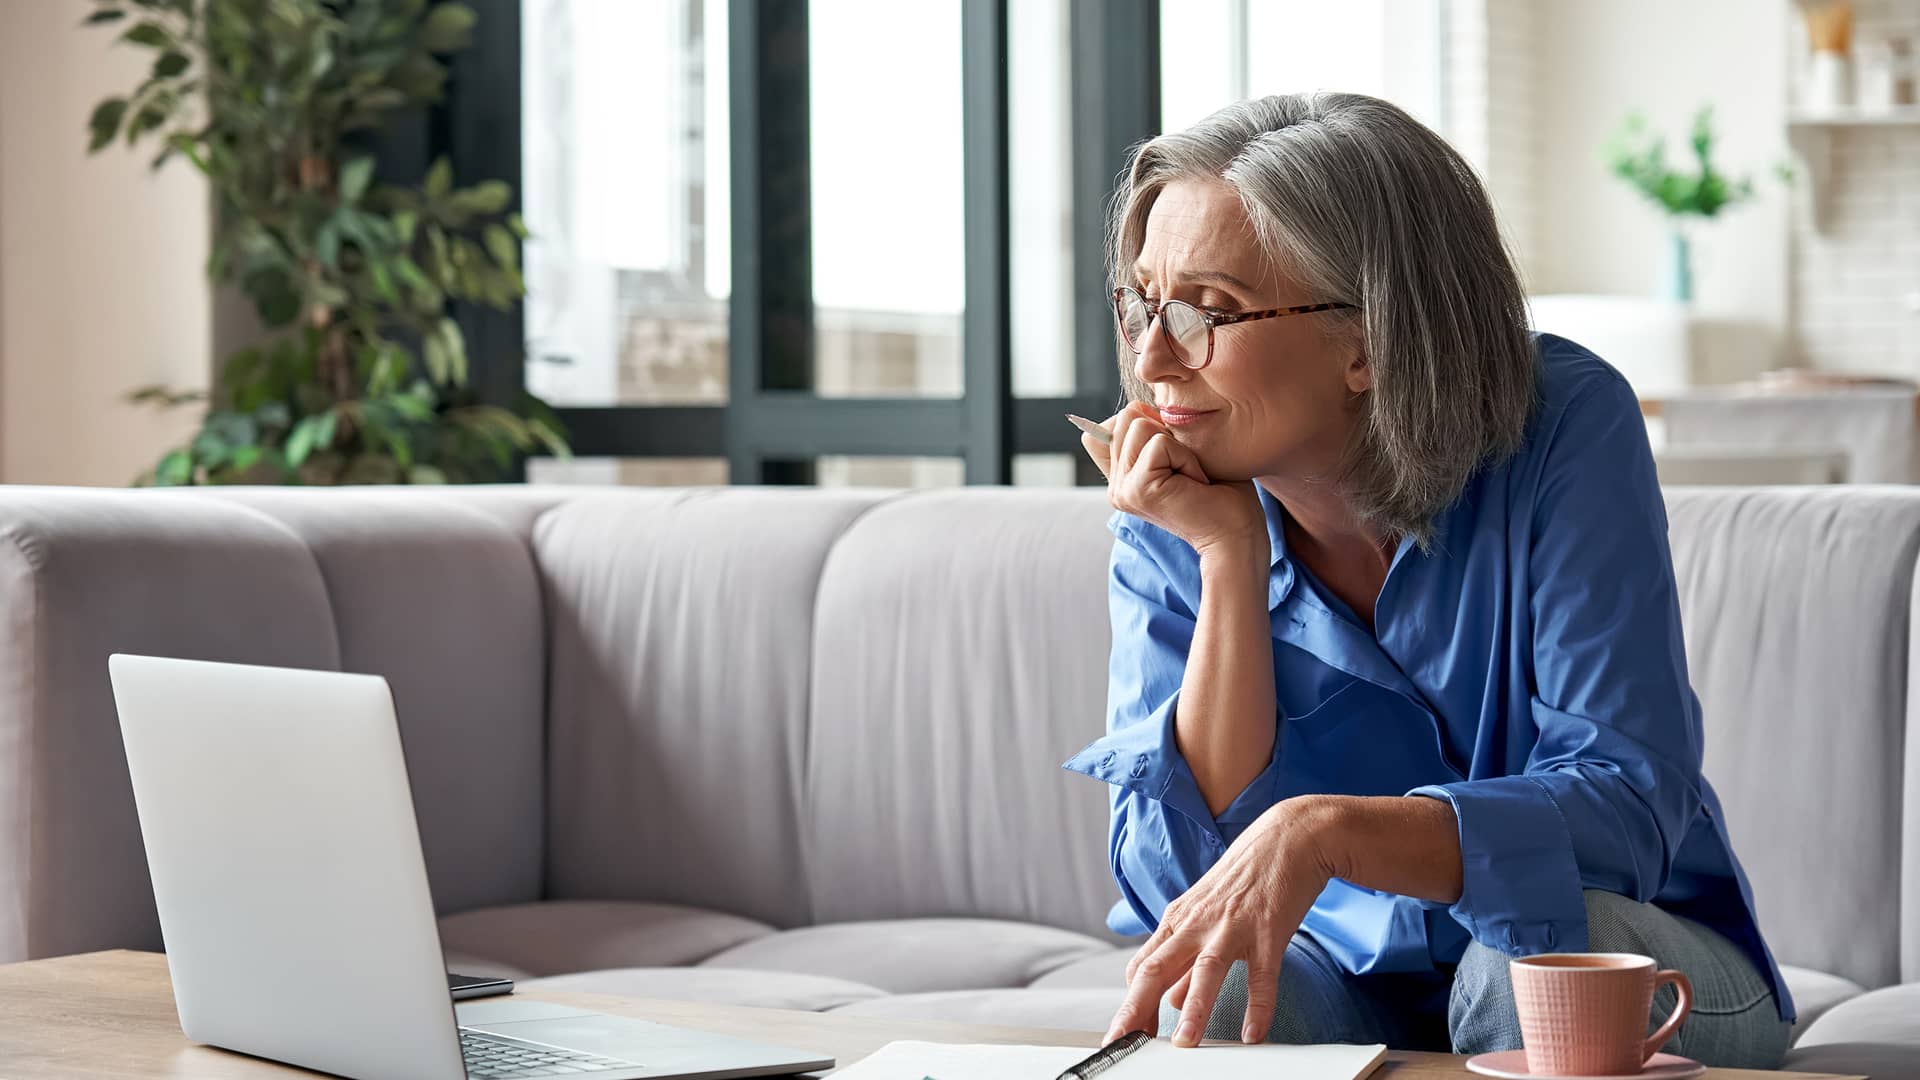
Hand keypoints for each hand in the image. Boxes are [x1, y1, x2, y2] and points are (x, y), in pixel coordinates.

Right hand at [1080, 402, 1263, 559]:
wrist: (1236, 535)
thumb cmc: (1221, 494)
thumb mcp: (1181, 452)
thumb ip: (1152, 433)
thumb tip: (1137, 407)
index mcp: (1121, 479)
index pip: (1109, 426)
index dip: (1146, 424)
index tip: (1174, 458)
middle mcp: (1116, 486)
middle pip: (1126, 416)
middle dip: (1166, 432)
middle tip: (1187, 469)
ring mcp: (1122, 490)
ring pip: (1139, 424)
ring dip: (1178, 445)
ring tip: (1190, 476)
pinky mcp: (1137, 490)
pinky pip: (1160, 443)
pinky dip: (1186, 457)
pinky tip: (1195, 483)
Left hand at [1103, 796, 1341, 1046]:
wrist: (1288, 837)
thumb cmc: (1244, 877)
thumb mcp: (1205, 914)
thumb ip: (1185, 958)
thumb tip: (1169, 999)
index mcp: (1178, 920)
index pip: (1142, 967)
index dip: (1130, 1003)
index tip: (1124, 1035)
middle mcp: (1198, 923)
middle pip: (1157, 969)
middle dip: (1137, 1009)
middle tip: (1123, 1042)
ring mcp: (1232, 926)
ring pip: (1205, 970)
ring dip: (1193, 1009)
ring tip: (1185, 1044)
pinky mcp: (1268, 930)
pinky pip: (1262, 975)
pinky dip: (1258, 1006)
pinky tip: (1253, 1034)